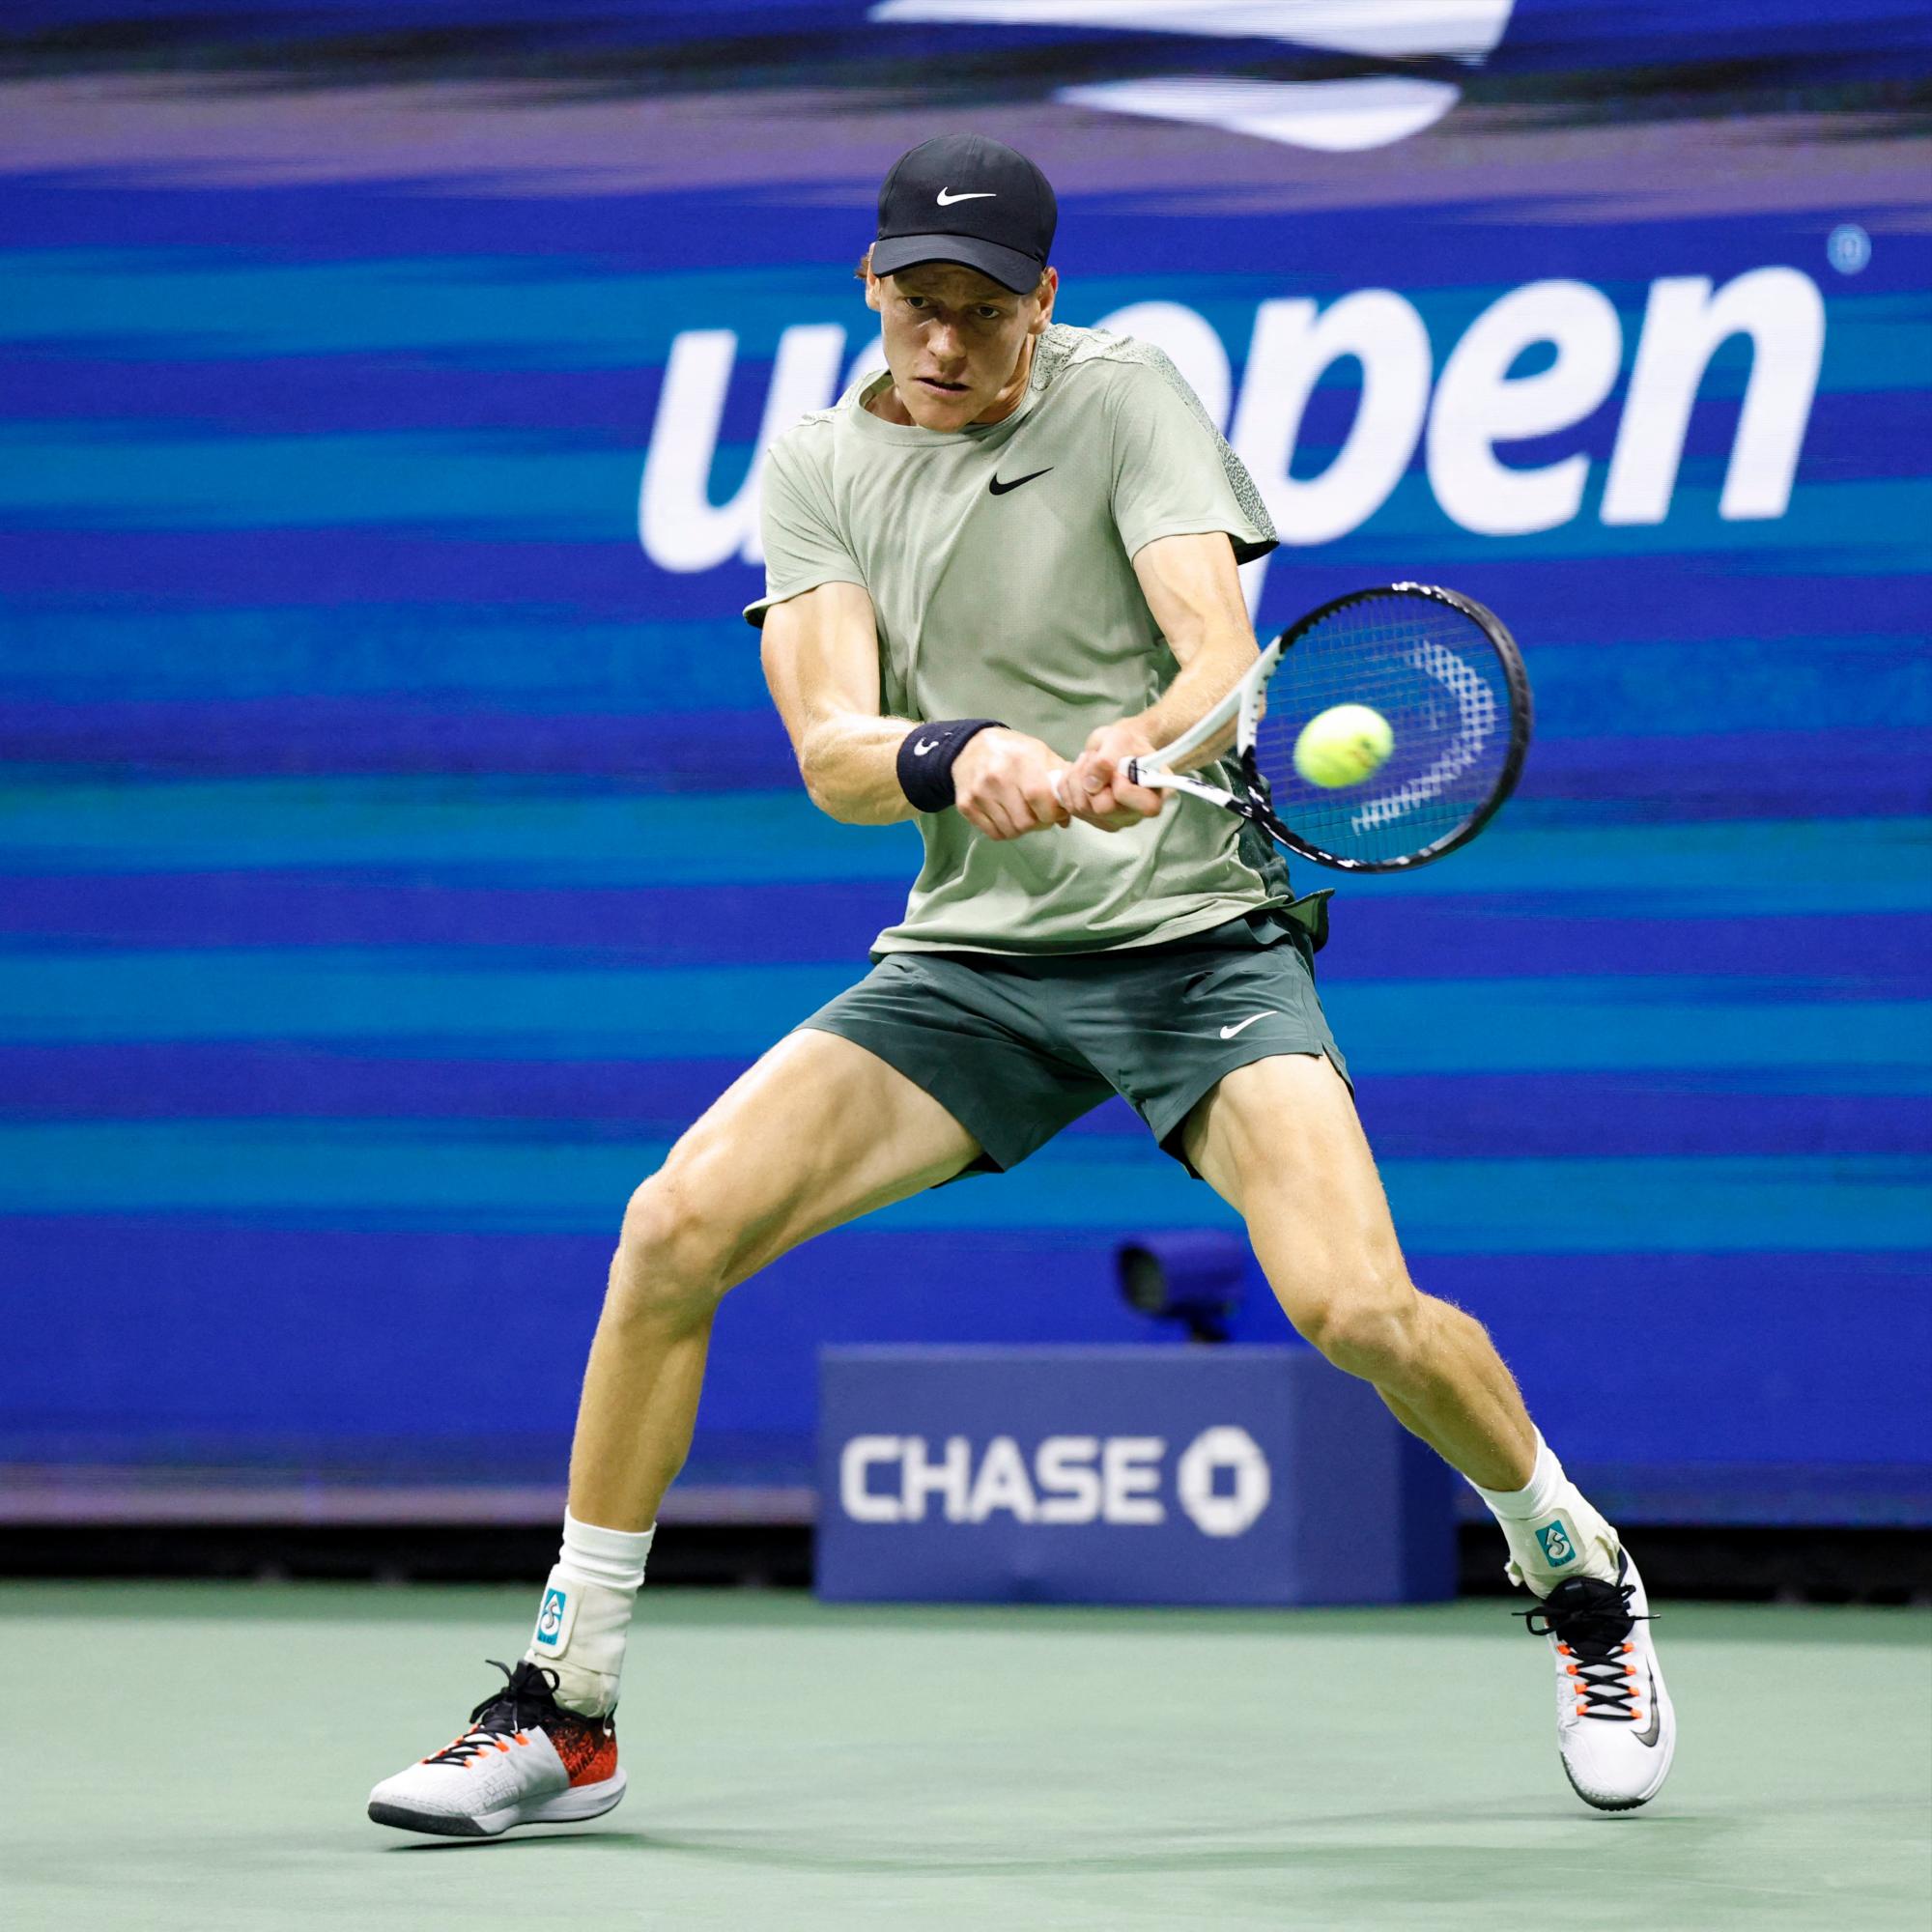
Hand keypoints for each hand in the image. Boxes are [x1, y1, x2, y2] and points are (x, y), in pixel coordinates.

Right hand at [951, 728, 1072, 840]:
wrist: (972, 746)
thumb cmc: (1014, 752)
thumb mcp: (1041, 755)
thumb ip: (1060, 781)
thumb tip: (1067, 816)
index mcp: (1021, 761)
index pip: (1040, 799)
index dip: (1052, 813)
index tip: (1054, 812)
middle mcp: (997, 777)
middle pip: (1025, 822)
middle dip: (1037, 823)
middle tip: (1038, 815)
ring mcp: (979, 793)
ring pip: (1010, 831)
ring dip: (1021, 828)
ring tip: (1022, 814)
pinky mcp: (966, 805)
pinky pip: (993, 833)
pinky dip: (1004, 830)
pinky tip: (1007, 816)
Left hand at [1062, 722, 1164, 831]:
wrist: (1118, 748)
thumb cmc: (1127, 743)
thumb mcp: (1120, 739)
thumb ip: (1108, 759)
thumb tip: (1091, 783)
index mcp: (1155, 794)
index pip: (1145, 807)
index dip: (1125, 789)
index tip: (1118, 771)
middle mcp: (1136, 813)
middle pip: (1103, 808)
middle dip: (1090, 778)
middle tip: (1094, 758)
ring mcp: (1114, 820)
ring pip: (1081, 807)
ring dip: (1076, 778)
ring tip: (1088, 761)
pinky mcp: (1094, 820)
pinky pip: (1071, 806)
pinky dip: (1067, 785)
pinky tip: (1078, 772)